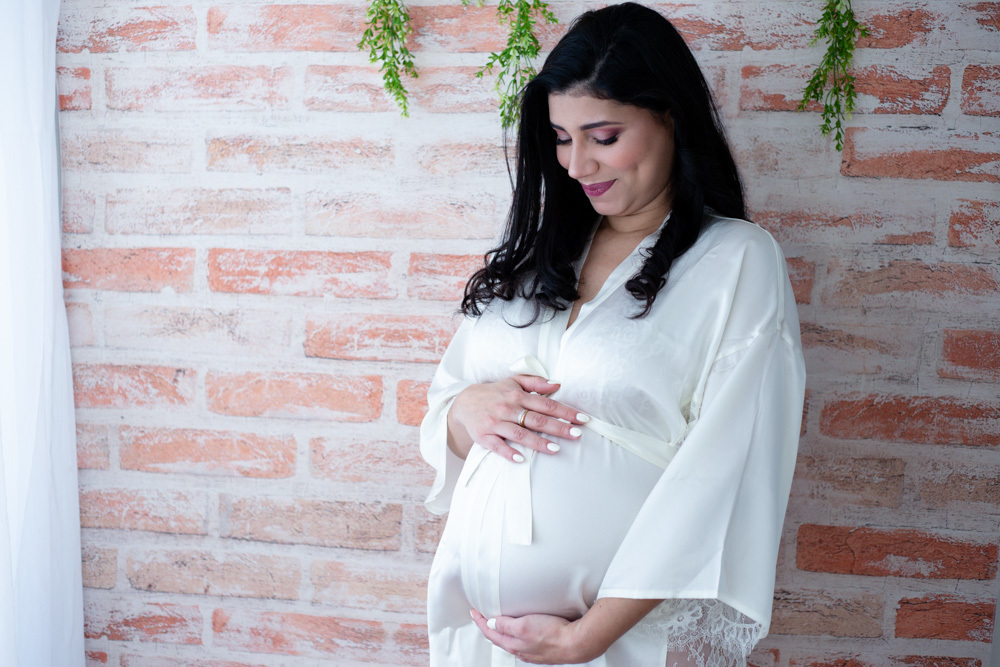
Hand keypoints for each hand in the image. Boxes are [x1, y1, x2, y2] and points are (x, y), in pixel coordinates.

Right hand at [448, 375, 588, 461]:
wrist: (465, 402)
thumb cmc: (495, 393)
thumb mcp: (513, 382)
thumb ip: (535, 382)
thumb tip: (557, 384)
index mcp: (517, 395)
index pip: (546, 404)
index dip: (566, 411)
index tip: (583, 419)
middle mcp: (507, 408)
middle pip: (537, 419)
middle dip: (558, 427)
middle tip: (577, 435)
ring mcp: (495, 423)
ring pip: (519, 434)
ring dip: (538, 442)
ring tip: (556, 449)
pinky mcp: (483, 436)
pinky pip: (497, 446)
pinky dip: (508, 453)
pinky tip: (521, 459)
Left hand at [470, 609, 597, 663]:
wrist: (577, 644)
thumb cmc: (553, 634)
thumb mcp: (524, 625)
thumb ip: (506, 625)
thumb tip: (491, 624)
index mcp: (513, 644)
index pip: (490, 632)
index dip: (480, 621)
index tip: (474, 612)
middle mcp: (520, 650)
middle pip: (498, 638)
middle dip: (488, 627)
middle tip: (481, 618)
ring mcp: (531, 651)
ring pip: (510, 641)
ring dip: (500, 631)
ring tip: (496, 623)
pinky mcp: (542, 649)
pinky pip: (522, 642)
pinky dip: (515, 635)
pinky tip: (519, 631)